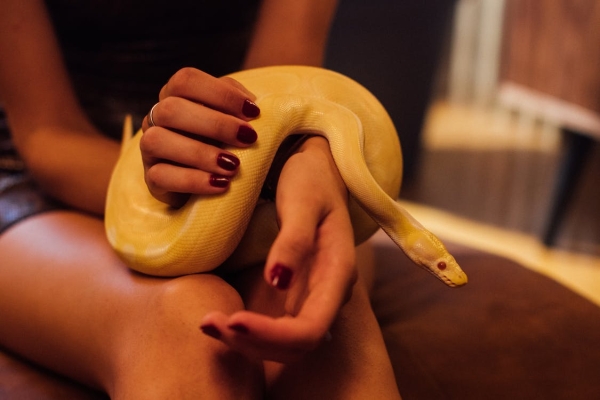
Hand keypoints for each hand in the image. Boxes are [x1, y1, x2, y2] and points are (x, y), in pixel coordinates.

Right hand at [139, 68, 260, 206]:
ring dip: (200, 153)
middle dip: (215, 124)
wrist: (208, 185)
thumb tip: (251, 105)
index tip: (253, 112)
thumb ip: (239, 105)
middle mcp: (157, 117)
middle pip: (171, 108)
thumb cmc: (224, 142)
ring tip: (233, 166)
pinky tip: (221, 184)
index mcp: (176, 95)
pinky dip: (193, 180)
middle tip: (249, 139)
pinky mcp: (151, 178)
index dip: (220, 93)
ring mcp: (149, 148)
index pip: (186, 80)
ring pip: (157, 141)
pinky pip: (160, 176)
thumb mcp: (234, 119)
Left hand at [201, 137, 357, 361]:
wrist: (316, 169)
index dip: (273, 336)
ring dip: (247, 343)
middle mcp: (329, 293)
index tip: (234, 321)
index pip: (311, 329)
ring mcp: (314, 295)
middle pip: (297, 345)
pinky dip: (247, 331)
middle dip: (254, 343)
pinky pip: (276, 327)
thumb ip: (294, 240)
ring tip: (207, 324)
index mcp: (338, 273)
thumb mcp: (303, 200)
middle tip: (209, 322)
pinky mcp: (297, 293)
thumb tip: (278, 281)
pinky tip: (220, 319)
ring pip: (286, 344)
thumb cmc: (311, 179)